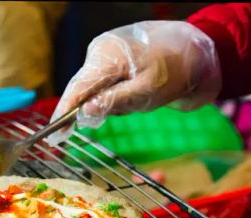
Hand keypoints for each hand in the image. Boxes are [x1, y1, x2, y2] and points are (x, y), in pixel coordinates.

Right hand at [48, 20, 220, 145]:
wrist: (197, 48)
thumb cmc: (174, 71)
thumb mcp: (145, 93)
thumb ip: (113, 102)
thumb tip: (83, 113)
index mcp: (106, 56)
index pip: (76, 88)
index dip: (64, 113)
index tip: (53, 136)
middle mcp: (100, 51)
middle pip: (83, 88)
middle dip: (93, 109)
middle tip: (114, 117)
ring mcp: (106, 51)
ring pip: (95, 87)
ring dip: (109, 101)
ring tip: (140, 98)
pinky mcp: (114, 56)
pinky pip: (106, 81)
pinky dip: (115, 93)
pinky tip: (137, 92)